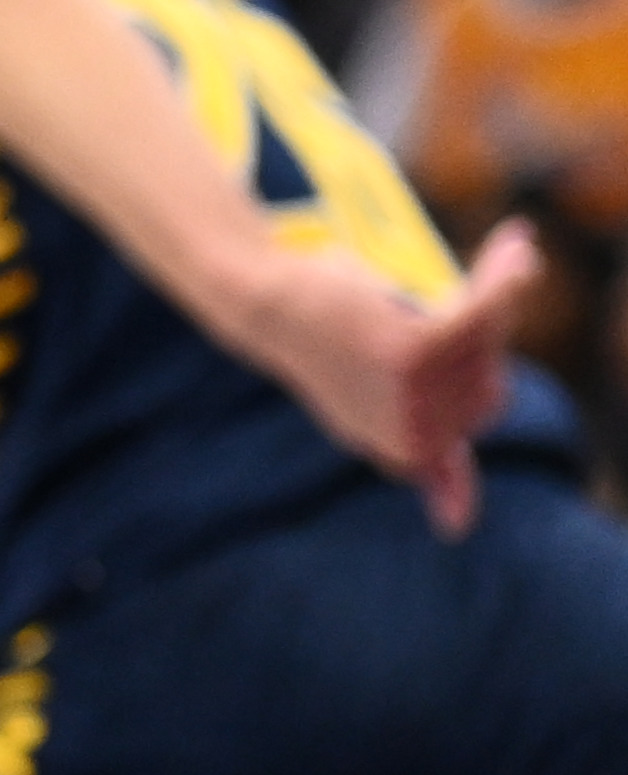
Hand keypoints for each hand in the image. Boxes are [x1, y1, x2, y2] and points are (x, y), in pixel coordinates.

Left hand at [216, 222, 552, 539]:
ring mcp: (414, 391)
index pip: (484, 408)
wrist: (260, 300)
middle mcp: (412, 433)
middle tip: (414, 305)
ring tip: (425, 283)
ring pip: (489, 340)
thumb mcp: (371, 414)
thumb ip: (426, 464)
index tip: (426, 336)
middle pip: (491, 378)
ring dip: (481, 297)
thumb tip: (455, 526)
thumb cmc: (322, 344)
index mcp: (404, 452)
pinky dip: (502, 278)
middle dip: (474, 337)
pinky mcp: (413, 349)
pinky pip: (485, 311)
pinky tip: (513, 248)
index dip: (473, 361)